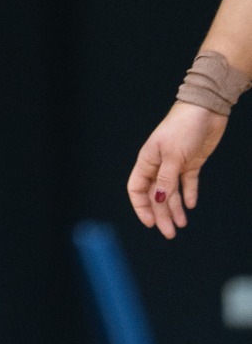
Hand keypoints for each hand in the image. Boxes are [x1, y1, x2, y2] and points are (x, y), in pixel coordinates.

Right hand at [126, 100, 228, 237]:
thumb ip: (166, 179)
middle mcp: (159, 164)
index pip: (137, 188)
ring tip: (181, 225)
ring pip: (172, 192)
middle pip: (156, 195)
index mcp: (147, 160)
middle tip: (170, 233)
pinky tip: (190, 206)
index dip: (141, 207)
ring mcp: (175, 164)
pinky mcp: (191, 162)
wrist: (206, 110)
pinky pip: (187, 182)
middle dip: (161, 215)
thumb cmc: (183, 127)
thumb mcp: (173, 155)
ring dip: (175, 209)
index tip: (150, 223)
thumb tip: (159, 200)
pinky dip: (188, 194)